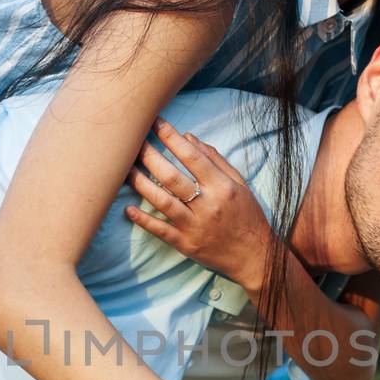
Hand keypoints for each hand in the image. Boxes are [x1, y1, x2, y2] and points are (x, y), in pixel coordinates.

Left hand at [124, 117, 275, 292]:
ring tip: (125, 170)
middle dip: (149, 156)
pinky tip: (128, 209)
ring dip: (140, 184)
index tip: (155, 123)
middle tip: (133, 142)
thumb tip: (188, 137)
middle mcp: (207, 205)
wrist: (255, 256)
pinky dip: (143, 220)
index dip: (171, 138)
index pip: (192, 156)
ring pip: (161, 201)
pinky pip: (160, 230)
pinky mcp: (186, 244)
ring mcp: (195, 226)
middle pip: (171, 177)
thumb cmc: (248, 216)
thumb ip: (215, 160)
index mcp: (221, 187)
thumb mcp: (239, 184)